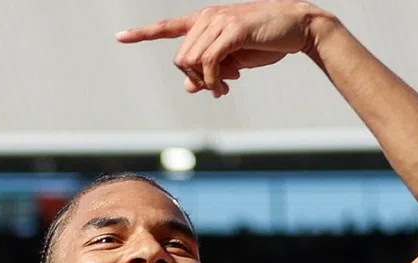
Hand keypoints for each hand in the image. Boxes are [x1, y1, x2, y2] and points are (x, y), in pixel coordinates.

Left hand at [117, 1, 325, 96]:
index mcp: (205, 21)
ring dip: (206, 83)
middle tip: (218, 89)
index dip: (142, 33)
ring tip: (225, 88)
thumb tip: (187, 86)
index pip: (167, 26)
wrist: (297, 28)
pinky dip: (213, 80)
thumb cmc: (265, 42)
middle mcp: (208, 18)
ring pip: (191, 61)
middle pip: (181, 58)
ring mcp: (219, 21)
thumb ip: (209, 70)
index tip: (119, 37)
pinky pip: (208, 62)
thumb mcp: (234, 61)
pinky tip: (225, 87)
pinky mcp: (232, 30)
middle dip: (196, 79)